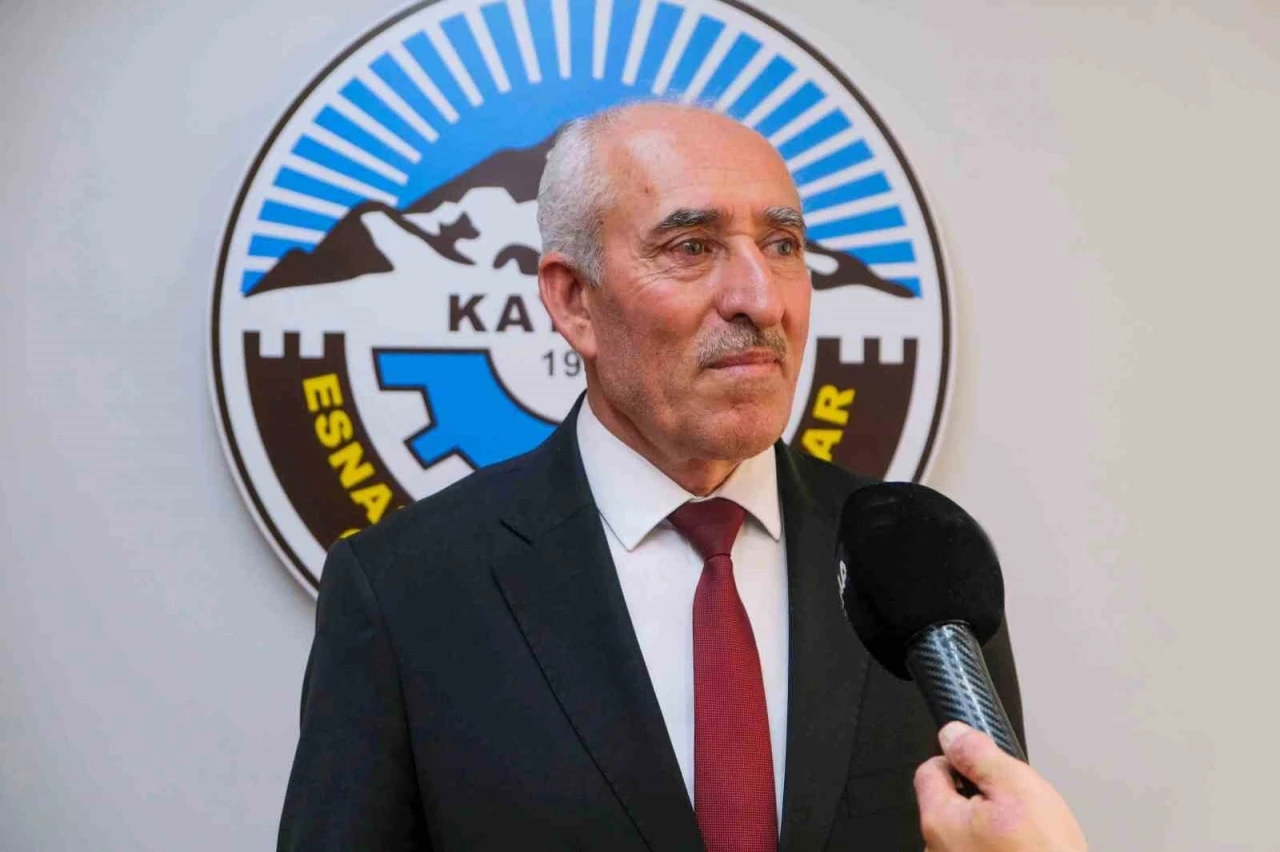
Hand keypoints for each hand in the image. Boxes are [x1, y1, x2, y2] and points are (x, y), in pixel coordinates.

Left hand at [914, 722, 1087, 851]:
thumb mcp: (1019, 789)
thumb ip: (979, 756)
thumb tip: (953, 734)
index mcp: (940, 821)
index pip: (929, 770)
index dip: (959, 761)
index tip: (983, 767)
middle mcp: (935, 849)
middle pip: (948, 803)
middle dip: (978, 798)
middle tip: (1015, 810)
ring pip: (964, 833)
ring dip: (987, 829)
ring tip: (1023, 840)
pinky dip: (994, 850)